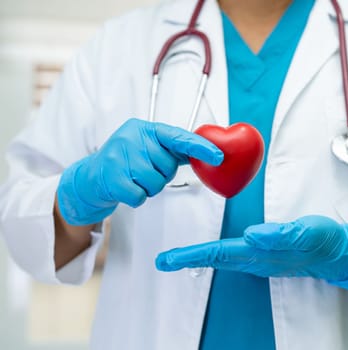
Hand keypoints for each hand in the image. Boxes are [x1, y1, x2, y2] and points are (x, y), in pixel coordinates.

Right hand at [57, 118, 222, 224]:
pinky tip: (127, 188)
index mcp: (145, 129)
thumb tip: (210, 153)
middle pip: (167, 166)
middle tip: (144, 171)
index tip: (219, 156)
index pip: (178, 137)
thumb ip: (176, 149)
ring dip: (149, 188)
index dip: (200, 147)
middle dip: (161, 174)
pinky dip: (137, 197)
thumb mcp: (150, 148)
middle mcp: (131, 138)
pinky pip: (140, 196)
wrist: (91, 178)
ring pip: (155, 183)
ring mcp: (119, 156)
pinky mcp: (111, 177)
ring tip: (135, 180)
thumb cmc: (128, 162)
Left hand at [156, 215, 347, 290]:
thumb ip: (279, 235)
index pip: (220, 254)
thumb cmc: (325, 240)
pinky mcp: (267, 254)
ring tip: (179, 256)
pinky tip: (214, 251)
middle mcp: (257, 258)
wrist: (340, 254)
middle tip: (164, 260)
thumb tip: (251, 234)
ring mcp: (261, 258)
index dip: (192, 256)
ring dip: (200, 257)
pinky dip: (217, 253)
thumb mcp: (306, 233)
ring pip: (224, 258)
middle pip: (216, 259)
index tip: (169, 260)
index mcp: (262, 252)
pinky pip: (235, 256)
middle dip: (188, 259)